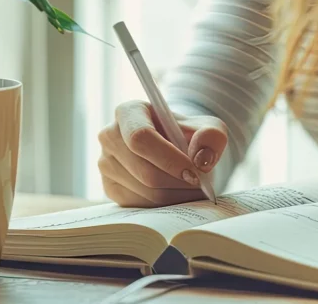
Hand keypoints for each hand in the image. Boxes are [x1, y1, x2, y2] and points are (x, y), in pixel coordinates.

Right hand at [98, 100, 227, 207]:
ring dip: (176, 195)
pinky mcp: (110, 187)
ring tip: (194, 188)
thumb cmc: (189, 135)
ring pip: (144, 191)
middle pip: (143, 170)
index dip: (168, 158)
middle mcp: (110, 136)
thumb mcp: (208, 128)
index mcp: (129, 112)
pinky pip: (140, 205)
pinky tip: (178, 194)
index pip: (140, 137)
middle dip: (178, 182)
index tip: (196, 173)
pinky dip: (165, 205)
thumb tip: (200, 157)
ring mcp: (106, 163)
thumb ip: (212, 136)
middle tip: (202, 185)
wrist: (177, 149)